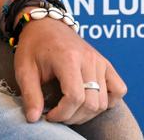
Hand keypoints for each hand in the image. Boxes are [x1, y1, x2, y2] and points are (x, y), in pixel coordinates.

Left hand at [12, 16, 126, 124]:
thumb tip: (33, 119)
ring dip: (87, 113)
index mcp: (68, 58)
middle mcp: (88, 59)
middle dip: (73, 116)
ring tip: (69, 109)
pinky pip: (119, 89)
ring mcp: (100, 61)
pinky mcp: (106, 63)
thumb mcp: (24, 69)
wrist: (46, 24)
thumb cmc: (33, 46)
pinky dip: (109, 101)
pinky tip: (90, 100)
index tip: (49, 115)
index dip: (62, 114)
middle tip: (57, 114)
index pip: (74, 97)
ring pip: (104, 101)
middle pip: (91, 103)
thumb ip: (30, 95)